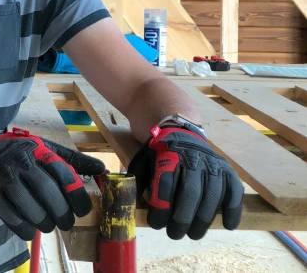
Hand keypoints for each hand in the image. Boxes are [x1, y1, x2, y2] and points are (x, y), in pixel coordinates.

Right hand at [0, 127, 105, 239]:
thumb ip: (74, 161)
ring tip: (48, 225)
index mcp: (40, 151)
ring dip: (43, 221)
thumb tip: (103, 169)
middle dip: (61, 213)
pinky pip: (10, 216)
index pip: (63, 174)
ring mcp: (6, 178)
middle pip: (47, 192)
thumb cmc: (25, 153)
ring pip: (29, 206)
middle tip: (66, 223)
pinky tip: (31, 229)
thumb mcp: (48, 149)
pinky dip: (23, 228)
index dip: (77, 196)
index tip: (83, 211)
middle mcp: (22, 163)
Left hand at [128, 126, 243, 239]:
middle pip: (190, 192)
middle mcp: (193, 159)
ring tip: (193, 235)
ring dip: (203, 219)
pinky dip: (233, 209)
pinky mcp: (228, 170)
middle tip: (174, 235)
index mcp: (169, 156)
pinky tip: (228, 226)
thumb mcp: (143, 159)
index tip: (156, 224)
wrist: (182, 132)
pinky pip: (234, 190)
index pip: (165, 184)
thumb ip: (138, 179)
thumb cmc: (160, 153)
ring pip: (212, 194)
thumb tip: (131, 203)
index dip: (161, 207)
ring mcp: (212, 164)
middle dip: (182, 218)